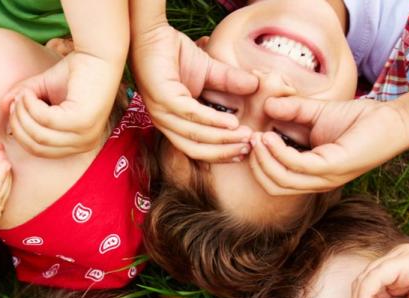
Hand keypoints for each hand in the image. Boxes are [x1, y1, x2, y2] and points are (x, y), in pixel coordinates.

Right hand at [4, 50, 121, 158]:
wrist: (97, 54)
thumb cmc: (74, 71)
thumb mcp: (42, 90)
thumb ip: (23, 100)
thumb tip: (4, 106)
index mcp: (78, 143)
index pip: (39, 150)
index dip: (20, 132)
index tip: (14, 108)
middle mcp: (84, 143)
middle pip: (37, 146)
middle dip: (19, 124)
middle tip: (16, 100)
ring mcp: (85, 135)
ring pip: (39, 135)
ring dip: (24, 113)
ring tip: (24, 94)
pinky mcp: (83, 122)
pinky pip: (45, 120)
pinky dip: (32, 105)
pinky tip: (31, 92)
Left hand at [131, 23, 255, 161]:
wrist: (153, 33)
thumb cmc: (175, 54)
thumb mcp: (209, 71)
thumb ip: (229, 82)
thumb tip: (256, 86)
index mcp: (174, 122)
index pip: (197, 148)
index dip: (221, 153)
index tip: (246, 151)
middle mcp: (165, 122)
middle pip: (196, 149)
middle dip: (224, 152)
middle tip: (249, 148)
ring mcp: (161, 111)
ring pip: (194, 135)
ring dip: (222, 139)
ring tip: (245, 136)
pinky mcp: (162, 97)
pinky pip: (190, 114)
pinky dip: (212, 120)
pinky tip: (231, 122)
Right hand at [248, 96, 408, 194]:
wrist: (393, 119)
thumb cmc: (360, 119)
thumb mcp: (317, 113)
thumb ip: (292, 111)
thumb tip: (266, 105)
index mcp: (312, 174)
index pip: (275, 181)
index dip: (257, 163)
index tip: (249, 137)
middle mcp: (317, 181)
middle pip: (273, 186)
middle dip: (256, 164)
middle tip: (249, 139)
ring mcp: (326, 177)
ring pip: (281, 180)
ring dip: (264, 159)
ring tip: (258, 137)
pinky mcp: (334, 167)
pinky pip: (297, 166)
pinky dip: (279, 152)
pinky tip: (271, 135)